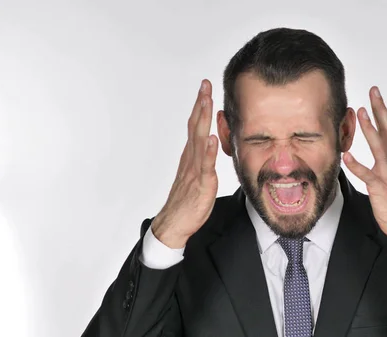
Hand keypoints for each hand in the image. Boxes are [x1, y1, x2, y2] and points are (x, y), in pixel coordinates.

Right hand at [151, 79, 218, 247]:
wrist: (175, 223)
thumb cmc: (187, 200)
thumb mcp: (198, 174)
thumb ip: (204, 158)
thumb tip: (211, 143)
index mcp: (191, 155)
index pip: (195, 124)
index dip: (200, 105)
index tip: (205, 87)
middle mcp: (191, 158)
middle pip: (195, 126)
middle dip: (201, 104)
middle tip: (205, 84)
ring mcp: (194, 169)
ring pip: (198, 140)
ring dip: (202, 120)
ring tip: (206, 101)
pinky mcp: (200, 183)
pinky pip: (204, 165)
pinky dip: (207, 151)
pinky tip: (211, 138)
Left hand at [343, 86, 386, 247]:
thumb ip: (384, 163)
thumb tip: (378, 152)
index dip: (382, 112)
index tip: (375, 95)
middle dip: (380, 110)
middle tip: (373, 91)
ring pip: (379, 147)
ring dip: (369, 129)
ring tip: (360, 113)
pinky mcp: (380, 188)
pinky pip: (367, 175)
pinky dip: (357, 165)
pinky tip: (347, 156)